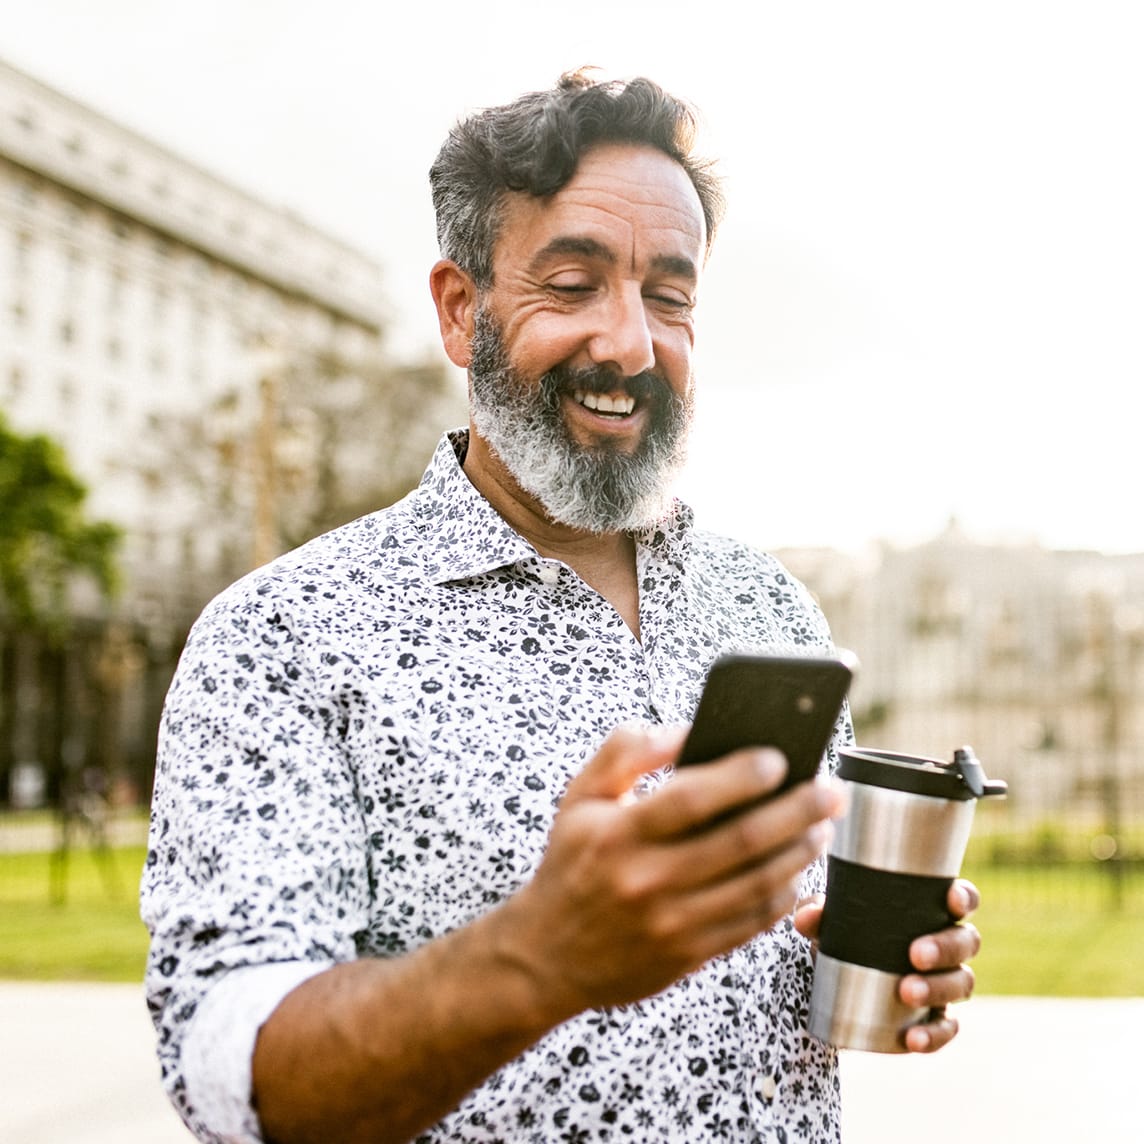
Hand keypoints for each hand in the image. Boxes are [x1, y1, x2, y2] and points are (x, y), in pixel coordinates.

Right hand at [496, 724, 845, 1024]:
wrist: (547, 955)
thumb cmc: (571, 863)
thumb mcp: (579, 797)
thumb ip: (623, 752)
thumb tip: (683, 731)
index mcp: (618, 835)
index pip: (690, 798)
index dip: (741, 776)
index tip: (778, 757)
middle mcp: (645, 880)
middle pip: (739, 841)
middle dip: (795, 811)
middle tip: (828, 790)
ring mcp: (669, 923)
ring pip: (755, 885)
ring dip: (799, 852)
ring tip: (821, 826)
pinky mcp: (687, 956)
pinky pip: (750, 924)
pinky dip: (783, 894)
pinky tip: (797, 869)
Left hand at [794, 879, 981, 1052]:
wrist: (839, 981)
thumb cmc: (848, 933)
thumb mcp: (832, 920)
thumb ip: (818, 913)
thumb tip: (806, 917)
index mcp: (931, 910)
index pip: (961, 899)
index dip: (964, 897)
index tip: (952, 900)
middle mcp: (948, 945)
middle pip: (965, 942)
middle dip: (945, 948)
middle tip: (915, 955)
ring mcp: (946, 982)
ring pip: (962, 983)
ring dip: (938, 989)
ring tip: (906, 992)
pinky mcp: (936, 1017)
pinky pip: (946, 1028)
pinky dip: (934, 1035)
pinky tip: (914, 1039)